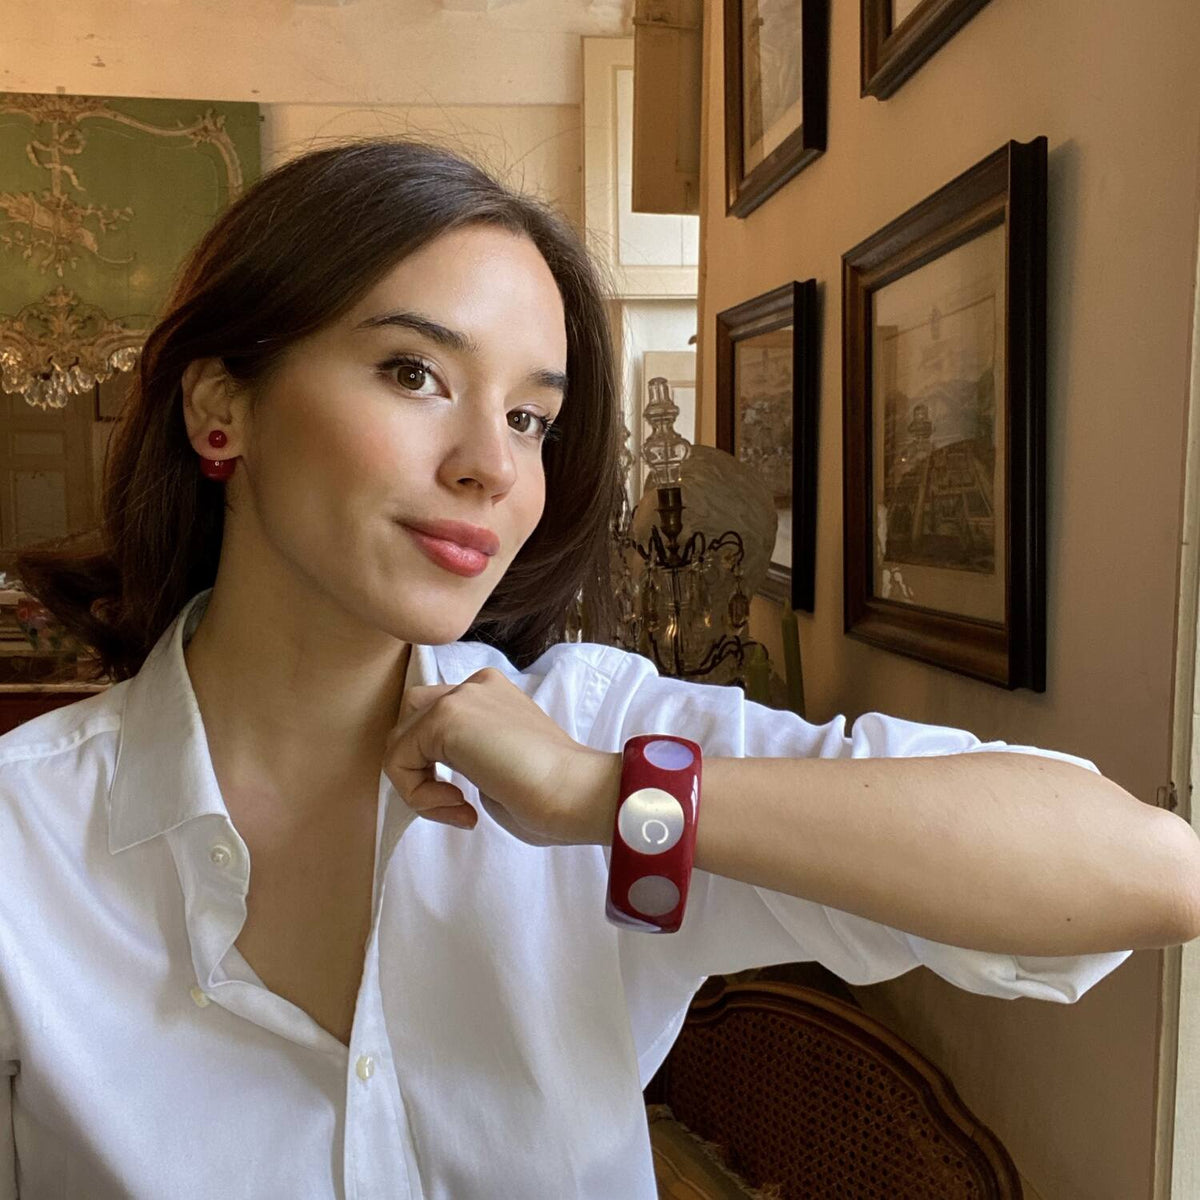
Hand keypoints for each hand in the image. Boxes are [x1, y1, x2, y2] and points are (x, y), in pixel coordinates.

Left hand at [383, 667, 621, 846]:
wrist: (575, 791)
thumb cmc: (552, 794)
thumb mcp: (502, 764)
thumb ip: (470, 757)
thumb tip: (433, 777)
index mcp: (493, 693)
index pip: (437, 719)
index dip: (439, 768)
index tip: (471, 804)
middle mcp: (474, 685)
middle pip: (411, 720)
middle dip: (420, 768)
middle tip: (457, 804)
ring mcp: (459, 698)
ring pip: (400, 742)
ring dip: (419, 787)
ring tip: (458, 809)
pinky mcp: (444, 718)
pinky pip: (398, 761)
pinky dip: (418, 795)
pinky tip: (459, 805)